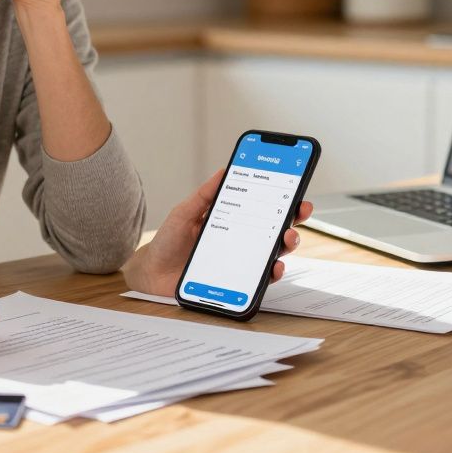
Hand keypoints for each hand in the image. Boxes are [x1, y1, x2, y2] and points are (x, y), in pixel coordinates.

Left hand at [122, 170, 313, 296]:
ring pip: (274, 252)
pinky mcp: (237, 282)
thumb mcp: (184, 213)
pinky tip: (274, 267)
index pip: (261, 206)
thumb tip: (224, 171)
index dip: (281, 197)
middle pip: (274, 228)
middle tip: (299, 209)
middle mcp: (240, 239)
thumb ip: (204, 195)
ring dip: (287, 244)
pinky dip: (271, 273)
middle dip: (293, 218)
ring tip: (287, 238)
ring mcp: (240, 261)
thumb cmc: (167, 242)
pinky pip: (260, 278)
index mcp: (230, 219)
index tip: (296, 186)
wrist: (151, 273)